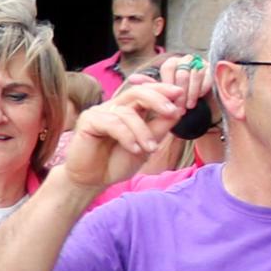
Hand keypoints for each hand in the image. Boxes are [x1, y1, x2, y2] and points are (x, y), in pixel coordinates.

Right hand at [60, 74, 189, 189]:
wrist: (94, 180)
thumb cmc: (118, 162)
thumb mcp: (147, 145)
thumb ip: (161, 127)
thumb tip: (179, 110)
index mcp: (129, 109)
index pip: (147, 92)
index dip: (163, 90)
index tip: (181, 94)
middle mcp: (115, 107)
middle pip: (137, 92)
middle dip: (157, 99)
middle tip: (172, 112)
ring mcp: (100, 112)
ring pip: (127, 112)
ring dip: (142, 131)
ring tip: (150, 149)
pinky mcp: (88, 120)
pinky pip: (112, 123)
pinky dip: (127, 136)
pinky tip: (134, 149)